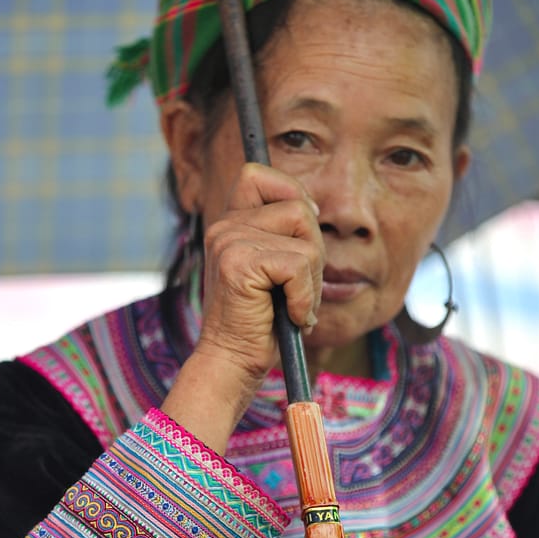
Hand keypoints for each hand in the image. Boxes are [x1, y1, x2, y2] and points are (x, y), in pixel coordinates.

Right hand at [163, 164, 321, 452]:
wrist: (232, 363)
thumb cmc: (260, 323)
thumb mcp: (274, 269)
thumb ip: (284, 234)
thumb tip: (314, 207)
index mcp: (230, 223)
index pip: (258, 174)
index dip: (290, 194)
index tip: (299, 237)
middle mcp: (224, 226)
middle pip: (298, 208)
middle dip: (313, 252)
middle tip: (297, 289)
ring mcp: (229, 242)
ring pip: (305, 237)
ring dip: (311, 279)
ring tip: (292, 304)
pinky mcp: (239, 263)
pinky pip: (299, 265)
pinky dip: (304, 297)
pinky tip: (289, 316)